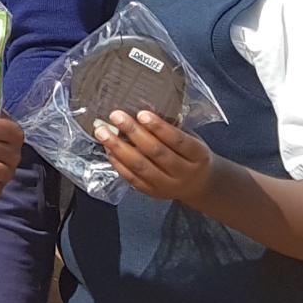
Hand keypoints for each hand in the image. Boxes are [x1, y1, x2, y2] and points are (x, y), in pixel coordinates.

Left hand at [94, 108, 217, 204]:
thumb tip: (144, 110)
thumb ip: (173, 128)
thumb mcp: (192, 139)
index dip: (160, 128)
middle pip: (156, 153)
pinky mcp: (151, 192)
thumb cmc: (192, 155)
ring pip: (141, 166)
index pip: (178, 141)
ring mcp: (167, 185)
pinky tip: (108, 149)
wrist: (199, 186)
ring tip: (103, 132)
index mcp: (198, 155)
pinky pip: (132, 178)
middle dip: (134, 133)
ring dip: (119, 148)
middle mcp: (184, 173)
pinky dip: (118, 163)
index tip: (142, 113)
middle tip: (116, 116)